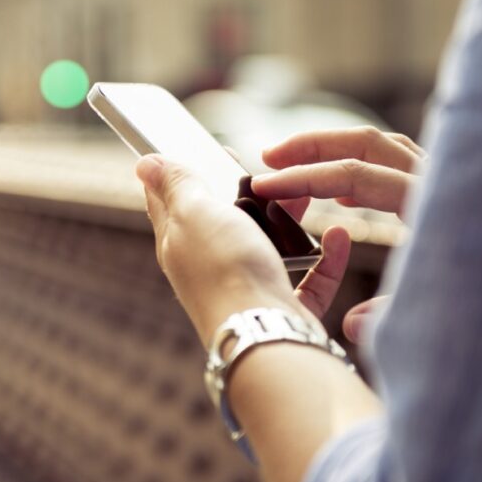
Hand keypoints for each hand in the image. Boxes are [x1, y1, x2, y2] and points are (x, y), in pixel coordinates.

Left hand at [136, 155, 352, 344]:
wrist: (264, 333)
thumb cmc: (224, 269)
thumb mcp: (194, 212)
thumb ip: (175, 185)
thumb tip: (144, 163)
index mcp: (179, 241)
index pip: (172, 200)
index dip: (187, 170)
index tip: (211, 149)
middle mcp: (208, 266)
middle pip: (225, 220)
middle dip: (248, 193)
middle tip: (270, 172)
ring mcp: (246, 288)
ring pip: (269, 245)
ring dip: (289, 219)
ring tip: (307, 193)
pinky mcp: (281, 307)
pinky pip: (309, 279)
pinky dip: (325, 258)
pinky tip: (337, 237)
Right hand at [251, 126, 426, 341]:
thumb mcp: (453, 311)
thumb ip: (398, 315)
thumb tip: (351, 324)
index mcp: (432, 203)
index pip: (354, 175)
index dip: (304, 180)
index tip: (264, 188)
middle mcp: (439, 180)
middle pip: (364, 141)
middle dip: (310, 146)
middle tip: (267, 158)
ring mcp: (442, 180)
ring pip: (378, 145)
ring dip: (331, 150)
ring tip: (292, 166)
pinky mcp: (443, 190)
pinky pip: (393, 163)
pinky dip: (358, 167)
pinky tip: (340, 195)